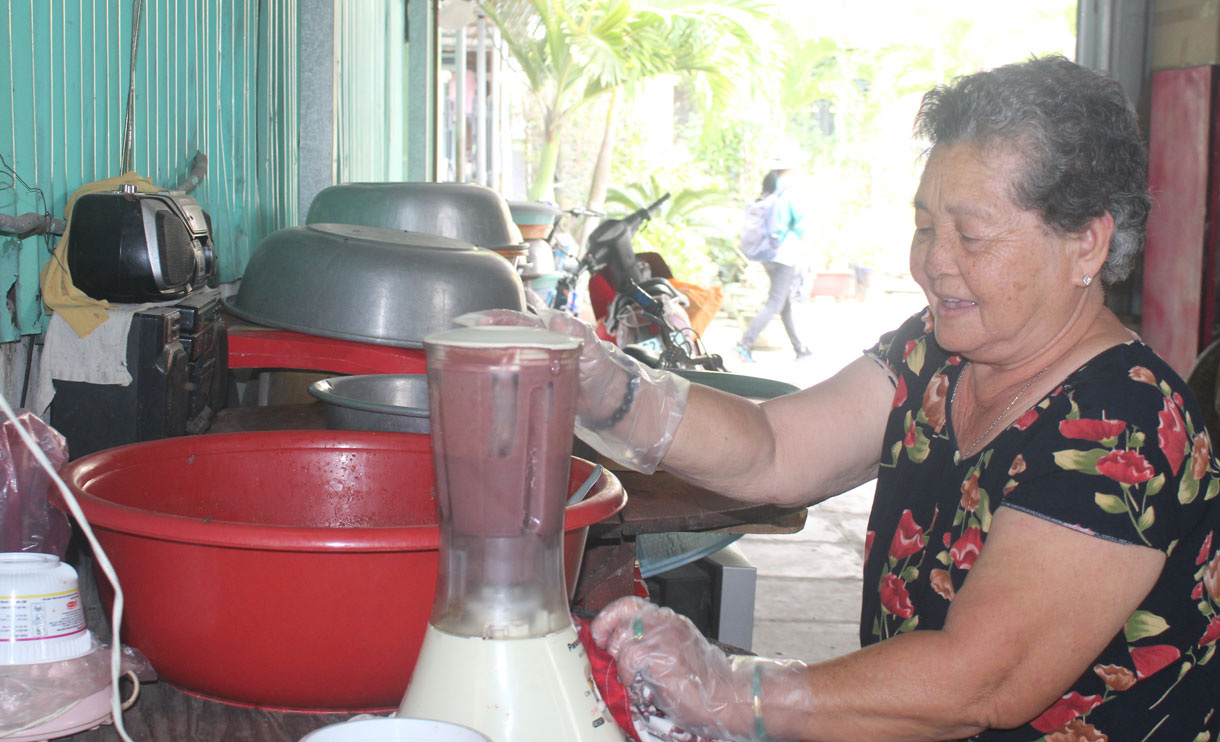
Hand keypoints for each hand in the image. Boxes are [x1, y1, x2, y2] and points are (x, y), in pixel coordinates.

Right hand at [456, 309, 689, 473]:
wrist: (630, 415)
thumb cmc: (616, 383)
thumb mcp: (596, 358)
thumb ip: (577, 338)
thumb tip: (555, 318)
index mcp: (553, 337)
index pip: (512, 322)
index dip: (487, 321)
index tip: (462, 325)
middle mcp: (544, 352)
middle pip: (503, 343)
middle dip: (477, 344)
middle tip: (449, 352)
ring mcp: (542, 373)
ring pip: (506, 365)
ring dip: (484, 367)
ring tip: (458, 376)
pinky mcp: (542, 395)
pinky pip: (513, 389)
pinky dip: (497, 392)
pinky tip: (484, 402)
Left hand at [593, 597, 751, 737]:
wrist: (726, 695)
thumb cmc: (703, 682)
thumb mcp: (676, 650)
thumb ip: (653, 641)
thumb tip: (623, 647)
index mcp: (670, 619)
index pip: (630, 603)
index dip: (609, 616)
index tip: (600, 632)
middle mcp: (666, 621)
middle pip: (621, 614)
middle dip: (606, 632)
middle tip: (608, 650)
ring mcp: (662, 634)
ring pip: (621, 638)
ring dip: (621, 660)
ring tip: (634, 674)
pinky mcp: (658, 653)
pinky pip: (628, 658)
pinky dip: (627, 673)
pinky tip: (640, 681)